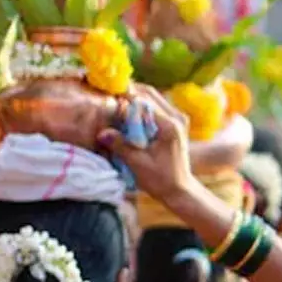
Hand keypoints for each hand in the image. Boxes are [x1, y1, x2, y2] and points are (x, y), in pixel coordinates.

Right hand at [97, 88, 194, 205]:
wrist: (179, 189)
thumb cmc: (160, 180)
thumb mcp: (138, 164)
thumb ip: (121, 145)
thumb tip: (102, 133)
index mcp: (169, 125)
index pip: (144, 102)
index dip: (124, 97)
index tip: (108, 96)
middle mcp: (177, 117)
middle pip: (150, 93)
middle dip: (129, 92)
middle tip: (110, 94)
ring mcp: (178, 118)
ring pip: (154, 97)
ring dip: (135, 97)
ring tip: (117, 100)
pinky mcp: (176, 122)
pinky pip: (156, 106)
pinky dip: (142, 106)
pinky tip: (129, 111)